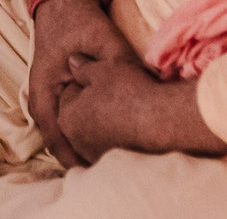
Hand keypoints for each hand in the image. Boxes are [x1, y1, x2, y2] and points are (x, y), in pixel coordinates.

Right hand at [28, 0, 137, 166]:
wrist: (63, 2)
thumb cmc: (80, 21)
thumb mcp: (105, 40)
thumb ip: (121, 65)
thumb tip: (146, 85)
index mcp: (44, 91)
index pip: (56, 139)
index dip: (77, 158)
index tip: (98, 171)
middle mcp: (40, 100)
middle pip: (58, 143)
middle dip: (80, 157)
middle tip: (106, 170)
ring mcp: (44, 98)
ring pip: (60, 135)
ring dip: (78, 147)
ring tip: (104, 159)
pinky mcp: (54, 94)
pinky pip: (63, 124)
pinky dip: (78, 134)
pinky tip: (100, 140)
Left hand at [52, 38, 226, 163]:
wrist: (160, 121)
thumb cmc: (128, 92)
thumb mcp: (102, 70)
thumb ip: (82, 67)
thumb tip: (71, 62)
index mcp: (66, 117)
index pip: (70, 92)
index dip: (88, 81)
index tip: (106, 79)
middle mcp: (75, 140)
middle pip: (80, 113)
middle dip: (92, 103)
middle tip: (115, 92)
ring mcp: (94, 154)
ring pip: (94, 130)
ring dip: (104, 120)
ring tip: (124, 108)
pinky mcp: (113, 163)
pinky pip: (109, 144)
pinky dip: (116, 135)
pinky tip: (131, 125)